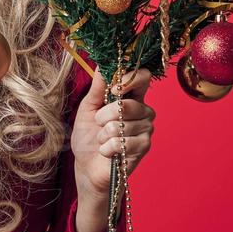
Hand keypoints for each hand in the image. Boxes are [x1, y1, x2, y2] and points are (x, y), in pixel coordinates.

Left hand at [71, 69, 154, 231]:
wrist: (87, 167)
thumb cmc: (88, 137)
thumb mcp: (88, 108)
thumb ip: (98, 88)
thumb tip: (101, 64)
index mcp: (130, 97)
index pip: (142, 78)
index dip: (130, 78)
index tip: (114, 87)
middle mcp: (142, 110)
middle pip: (133, 102)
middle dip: (107, 114)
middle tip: (99, 123)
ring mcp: (146, 129)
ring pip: (126, 123)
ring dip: (105, 134)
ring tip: (102, 140)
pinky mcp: (144, 147)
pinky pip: (125, 141)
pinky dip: (109, 147)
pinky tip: (107, 152)